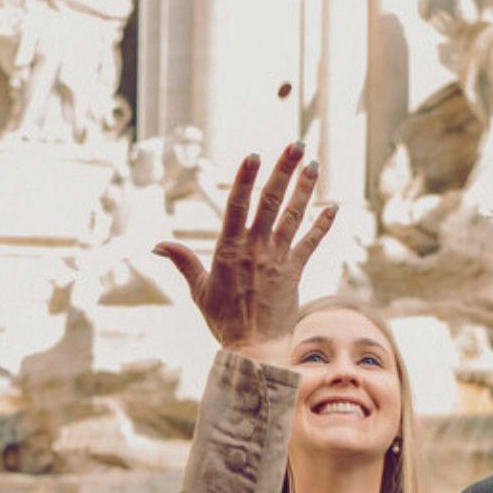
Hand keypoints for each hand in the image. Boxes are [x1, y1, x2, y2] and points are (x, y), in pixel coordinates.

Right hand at [153, 142, 334, 354]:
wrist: (253, 347)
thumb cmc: (222, 321)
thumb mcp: (198, 290)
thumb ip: (182, 262)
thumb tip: (157, 245)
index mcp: (228, 248)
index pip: (237, 204)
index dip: (246, 178)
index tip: (254, 155)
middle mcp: (255, 248)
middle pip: (271, 201)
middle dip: (284, 170)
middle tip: (296, 145)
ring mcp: (277, 259)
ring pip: (293, 216)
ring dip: (305, 188)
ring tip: (313, 164)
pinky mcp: (295, 272)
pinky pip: (311, 244)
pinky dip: (323, 225)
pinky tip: (334, 207)